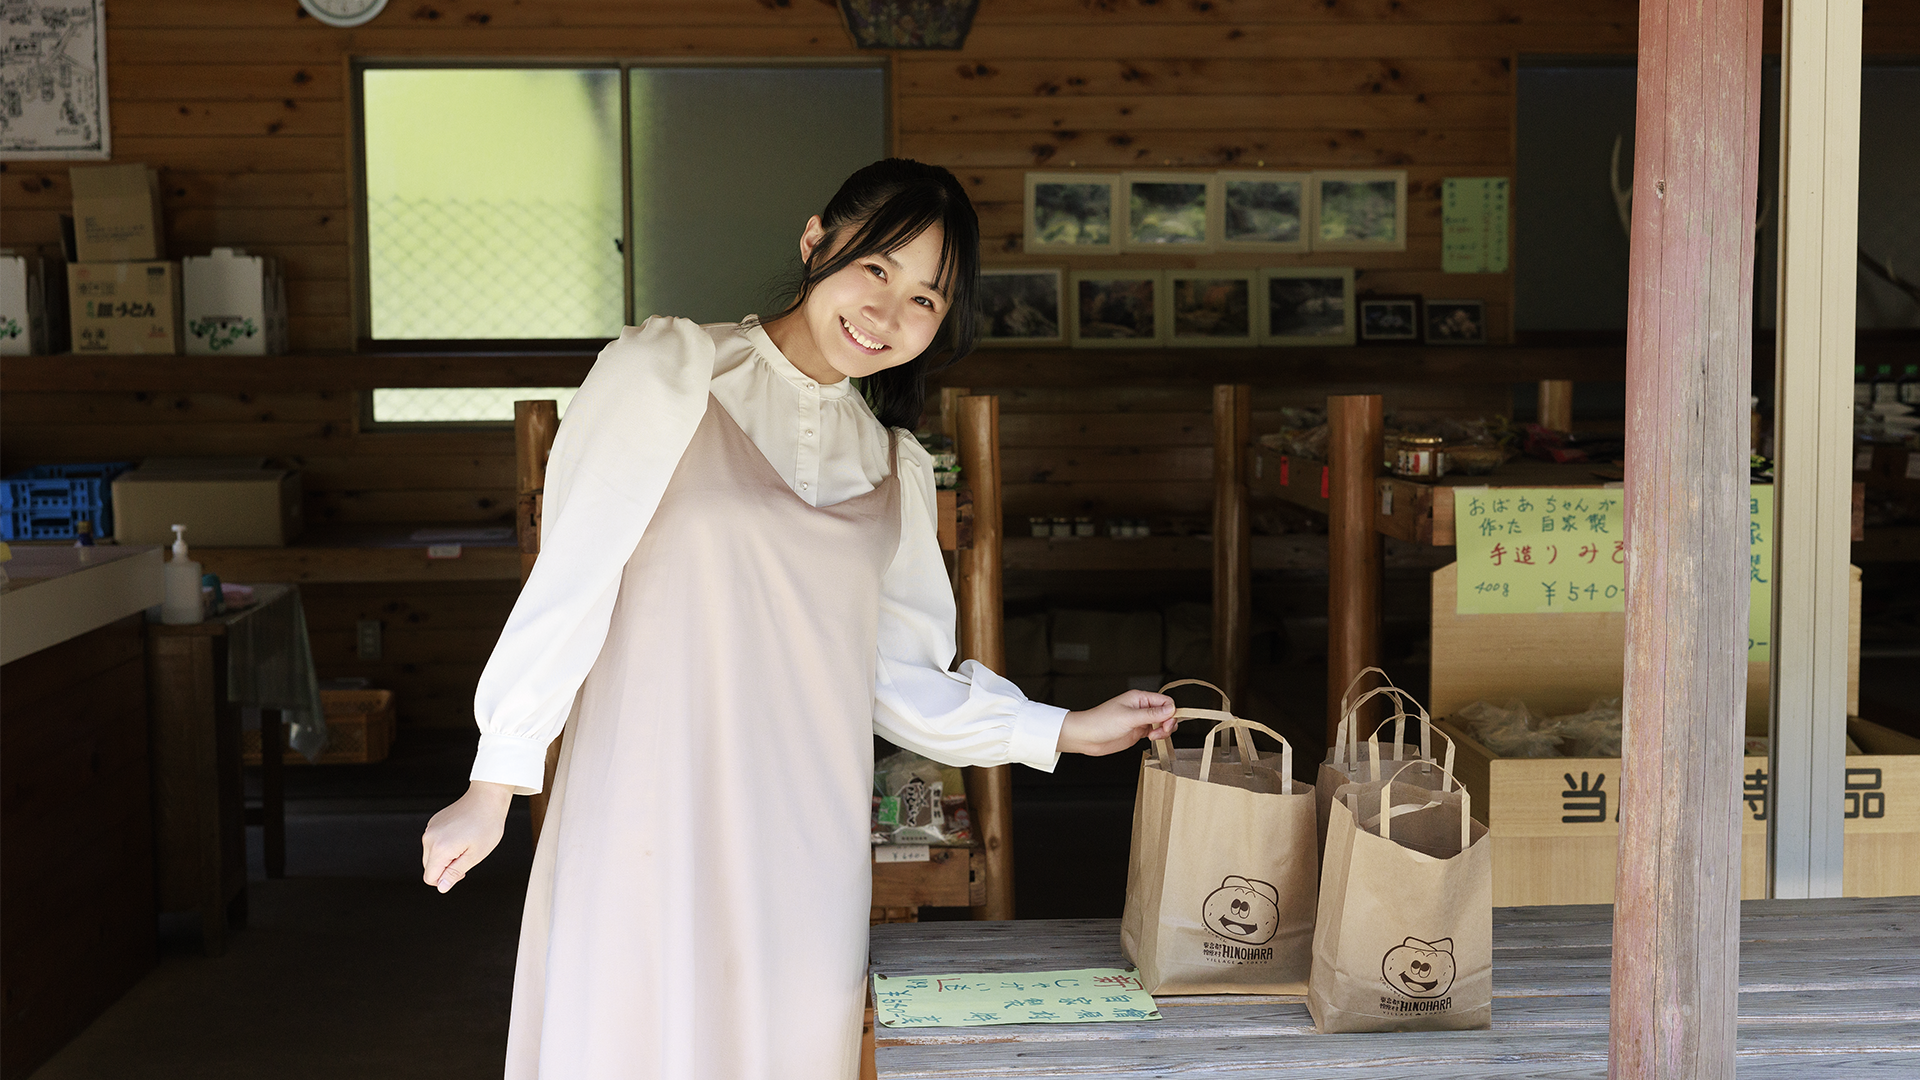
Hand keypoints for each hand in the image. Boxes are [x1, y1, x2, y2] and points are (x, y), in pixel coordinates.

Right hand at [421, 781, 513, 892]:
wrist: (487, 798)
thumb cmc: (486, 825)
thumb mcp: (475, 855)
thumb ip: (455, 873)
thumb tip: (441, 887)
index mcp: (439, 849)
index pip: (430, 878)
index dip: (446, 880)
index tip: (461, 869)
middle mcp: (429, 838)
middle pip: (429, 867)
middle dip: (446, 867)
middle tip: (467, 855)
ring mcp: (430, 829)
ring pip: (431, 855)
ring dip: (446, 855)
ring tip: (465, 843)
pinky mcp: (433, 822)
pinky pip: (434, 842)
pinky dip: (445, 844)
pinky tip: (461, 834)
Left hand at [1058, 690, 1177, 755]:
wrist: (1086, 737)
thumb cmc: (1100, 722)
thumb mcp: (1128, 717)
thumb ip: (1151, 714)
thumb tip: (1171, 709)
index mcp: (1139, 698)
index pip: (1165, 701)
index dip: (1171, 712)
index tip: (1167, 723)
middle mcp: (1141, 708)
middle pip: (1166, 713)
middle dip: (1168, 723)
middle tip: (1160, 732)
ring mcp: (1139, 720)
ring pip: (1162, 723)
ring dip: (1163, 731)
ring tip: (1153, 737)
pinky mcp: (1137, 731)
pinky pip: (1154, 732)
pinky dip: (1157, 736)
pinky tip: (1151, 739)